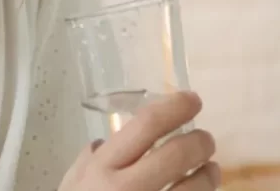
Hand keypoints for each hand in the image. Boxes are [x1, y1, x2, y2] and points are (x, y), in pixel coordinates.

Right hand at [58, 91, 218, 190]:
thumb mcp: (69, 186)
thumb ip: (86, 161)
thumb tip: (104, 141)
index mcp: (103, 168)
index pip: (147, 123)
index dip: (176, 105)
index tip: (192, 99)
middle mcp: (127, 189)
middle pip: (180, 152)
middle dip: (201, 141)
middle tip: (205, 140)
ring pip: (197, 186)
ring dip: (210, 174)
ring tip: (209, 171)